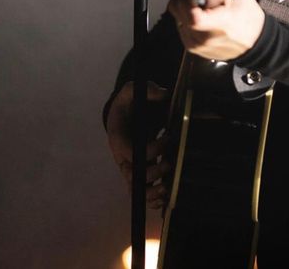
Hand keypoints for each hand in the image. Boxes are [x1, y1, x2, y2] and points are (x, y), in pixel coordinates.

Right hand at [106, 80, 170, 210]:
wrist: (124, 113)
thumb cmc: (128, 103)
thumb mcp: (132, 90)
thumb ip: (146, 89)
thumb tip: (163, 93)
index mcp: (118, 138)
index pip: (131, 152)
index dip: (150, 150)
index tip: (168, 137)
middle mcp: (122, 157)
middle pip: (132, 175)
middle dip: (153, 172)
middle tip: (170, 162)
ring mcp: (130, 167)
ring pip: (136, 189)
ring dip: (151, 192)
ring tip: (167, 190)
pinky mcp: (139, 171)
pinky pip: (142, 191)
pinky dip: (152, 199)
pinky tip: (165, 198)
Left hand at [167, 0, 264, 60]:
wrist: (255, 44)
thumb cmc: (249, 19)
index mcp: (219, 26)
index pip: (192, 15)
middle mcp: (204, 39)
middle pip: (177, 9)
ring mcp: (196, 45)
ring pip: (176, 15)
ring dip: (184, 3)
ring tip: (201, 1)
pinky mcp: (192, 47)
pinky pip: (180, 24)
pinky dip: (186, 14)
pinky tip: (201, 12)